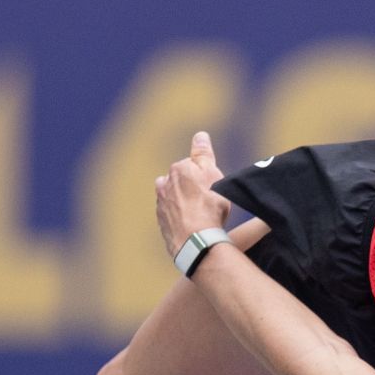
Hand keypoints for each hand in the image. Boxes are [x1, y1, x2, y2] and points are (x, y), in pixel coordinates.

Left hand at [155, 131, 230, 259]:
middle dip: (189, 188)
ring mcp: (161, 205)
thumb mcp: (212, 173)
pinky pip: (172, 217)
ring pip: (172, 199)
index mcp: (178, 169)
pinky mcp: (162, 224)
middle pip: (179, 181)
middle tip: (207, 201)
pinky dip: (180, 219)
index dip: (204, 176)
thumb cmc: (208, 205)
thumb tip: (200, 135)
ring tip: (198, 215)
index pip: (191, 166)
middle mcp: (165, 184)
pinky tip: (191, 227)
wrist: (196, 240)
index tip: (213, 187)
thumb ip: (203, 153)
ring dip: (182, 203)